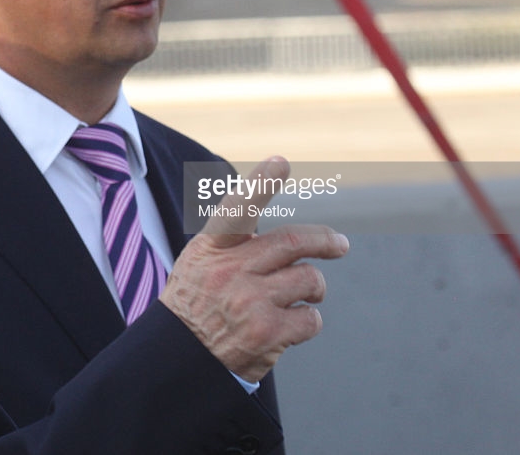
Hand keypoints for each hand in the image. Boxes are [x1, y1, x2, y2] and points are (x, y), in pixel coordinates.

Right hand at [160, 156, 348, 381]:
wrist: (180, 357)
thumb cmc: (197, 301)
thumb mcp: (201, 261)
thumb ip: (232, 238)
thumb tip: (265, 202)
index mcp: (212, 248)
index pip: (237, 210)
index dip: (260, 184)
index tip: (280, 162)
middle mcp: (230, 271)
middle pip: (292, 241)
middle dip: (324, 240)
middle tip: (340, 244)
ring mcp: (250, 301)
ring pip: (309, 279)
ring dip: (313, 288)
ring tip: (301, 297)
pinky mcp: (268, 332)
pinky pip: (311, 318)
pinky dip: (308, 320)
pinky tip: (289, 326)